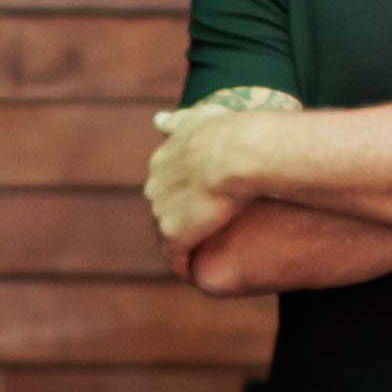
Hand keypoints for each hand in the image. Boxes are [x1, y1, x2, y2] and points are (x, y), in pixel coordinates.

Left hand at [141, 85, 301, 252]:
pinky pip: (174, 258)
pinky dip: (182, 266)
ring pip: (167, 236)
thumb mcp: (201, 117)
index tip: (201, 204)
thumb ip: (179, 121)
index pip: (166, 185)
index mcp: (161, 161)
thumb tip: (158, 120)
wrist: (237, 154)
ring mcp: (161, 212)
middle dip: (179, 222)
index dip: (185, 196)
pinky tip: (193, 274)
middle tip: (202, 234)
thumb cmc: (229, 132)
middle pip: (163, 211)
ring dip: (180, 246)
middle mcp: (154, 187)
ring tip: (198, 258)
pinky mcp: (173, 235)